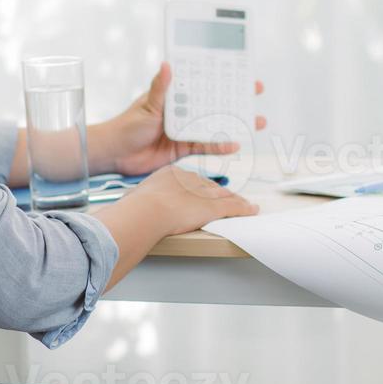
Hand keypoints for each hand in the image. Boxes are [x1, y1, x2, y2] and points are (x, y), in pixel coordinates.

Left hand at [90, 63, 266, 175]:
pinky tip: (235, 145)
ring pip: (215, 124)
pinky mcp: (184, 148)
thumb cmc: (127, 125)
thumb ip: (160, 87)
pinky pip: (206, 146)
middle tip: (254, 95)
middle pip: (214, 102)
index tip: (241, 71)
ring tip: (254, 122)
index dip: (222, 77)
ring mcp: (185, 129)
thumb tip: (166, 64)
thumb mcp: (147, 105)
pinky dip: (220, 146)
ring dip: (234, 123)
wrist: (116, 154)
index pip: (202, 82)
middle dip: (235, 99)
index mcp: (175, 95)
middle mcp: (183, 110)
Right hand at [120, 164, 259, 235]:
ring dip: (235, 201)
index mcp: (171, 173)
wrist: (147, 210)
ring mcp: (203, 192)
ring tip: (243, 204)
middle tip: (227, 198)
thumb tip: (130, 209)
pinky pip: (233, 206)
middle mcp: (190, 179)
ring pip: (224, 196)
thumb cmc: (137, 207)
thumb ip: (139, 201)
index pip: (191, 180)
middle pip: (210, 186)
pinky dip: (244, 209)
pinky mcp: (214, 206)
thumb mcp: (136, 198)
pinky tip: (251, 210)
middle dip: (219, 193)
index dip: (200, 188)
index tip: (203, 194)